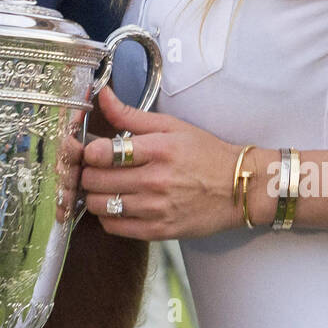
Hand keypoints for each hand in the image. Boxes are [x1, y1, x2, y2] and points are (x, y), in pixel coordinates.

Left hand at [80, 85, 244, 239]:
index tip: (93, 150)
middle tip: (95, 169)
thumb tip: (103, 95)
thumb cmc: (205, 153)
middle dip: (88, 173)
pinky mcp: (158, 231)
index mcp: (158, 149)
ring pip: (100, 206)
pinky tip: (117, 205)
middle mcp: (155, 181)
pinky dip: (108, 217)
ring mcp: (156, 209)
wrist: (239, 188)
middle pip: (95, 181)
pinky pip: (114, 227)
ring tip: (105, 187)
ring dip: (95, 196)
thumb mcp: (171, 126)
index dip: (88, 152)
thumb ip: (131, 114)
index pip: (102, 153)